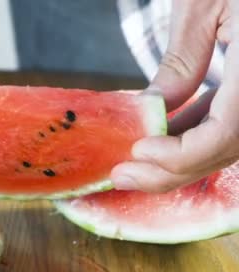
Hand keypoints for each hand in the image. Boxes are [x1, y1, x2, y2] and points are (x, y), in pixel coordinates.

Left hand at [111, 0, 238, 191]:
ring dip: (179, 156)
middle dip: (171, 169)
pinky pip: (231, 122)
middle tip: (122, 176)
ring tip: (134, 163)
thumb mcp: (205, 6)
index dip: (182, 154)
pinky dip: (195, 133)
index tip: (139, 151)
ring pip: (228, 143)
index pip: (227, 133)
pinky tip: (160, 135)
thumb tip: (154, 110)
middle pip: (227, 149)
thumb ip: (183, 61)